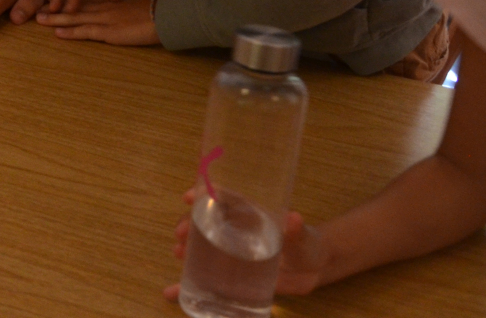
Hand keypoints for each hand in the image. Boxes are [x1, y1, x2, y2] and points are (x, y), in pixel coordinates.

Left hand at [35, 0, 158, 44]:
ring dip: (56, 20)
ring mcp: (104, 19)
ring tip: (39, 20)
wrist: (163, 14)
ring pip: (75, 18)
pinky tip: (58, 34)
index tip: (49, 1)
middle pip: (73, 7)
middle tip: (36, 10)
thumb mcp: (130, 3)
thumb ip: (116, 5)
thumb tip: (108, 8)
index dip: (64, 0)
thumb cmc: (151, 10)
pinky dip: (71, 33)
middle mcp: (102, 7)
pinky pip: (86, 32)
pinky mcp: (110, 32)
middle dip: (54, 8)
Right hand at [165, 189, 326, 299]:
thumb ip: (297, 230)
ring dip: (186, 249)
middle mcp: (236, 229)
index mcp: (250, 213)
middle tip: (181, 234)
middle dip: (189, 224)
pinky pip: (207, 278)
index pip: (223, 198)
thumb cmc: (306, 244)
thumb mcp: (302, 236)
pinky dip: (188, 285)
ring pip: (202, 247)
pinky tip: (173, 291)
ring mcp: (232, 252)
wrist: (313, 270)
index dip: (204, 194)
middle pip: (206, 222)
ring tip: (178, 254)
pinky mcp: (232, 274)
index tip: (188, 198)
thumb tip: (293, 218)